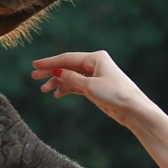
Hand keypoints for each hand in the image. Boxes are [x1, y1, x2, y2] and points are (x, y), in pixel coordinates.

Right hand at [31, 50, 157, 132]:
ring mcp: (95, 75)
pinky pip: (77, 85)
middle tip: (34, 77)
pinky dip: (66, 88)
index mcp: (96, 57)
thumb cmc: (115, 94)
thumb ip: (72, 78)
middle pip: (67, 66)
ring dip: (58, 82)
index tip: (34, 65)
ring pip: (71, 76)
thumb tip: (57, 71)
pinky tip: (57, 94)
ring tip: (43, 90)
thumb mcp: (90, 87)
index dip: (50, 62)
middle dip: (51, 71)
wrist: (134, 110)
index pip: (67, 58)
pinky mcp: (96, 87)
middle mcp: (95, 64)